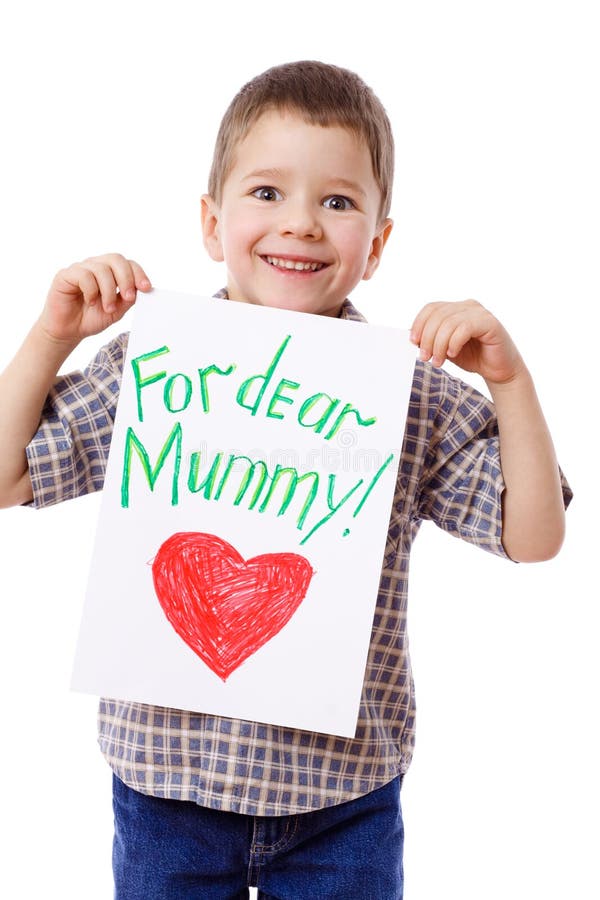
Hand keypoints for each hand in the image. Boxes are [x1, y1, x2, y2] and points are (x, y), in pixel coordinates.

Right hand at [38, 253, 151, 345]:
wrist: (69, 330)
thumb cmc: (91, 318)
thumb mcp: (116, 311)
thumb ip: (127, 299)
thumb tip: (142, 290)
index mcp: (110, 272)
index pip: (128, 264)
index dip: (138, 273)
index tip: (146, 288)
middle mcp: (96, 266)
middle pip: (116, 259)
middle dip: (126, 279)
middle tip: (128, 298)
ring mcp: (81, 268)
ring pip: (101, 269)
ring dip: (108, 290)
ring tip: (108, 308)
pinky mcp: (66, 274)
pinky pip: (84, 275)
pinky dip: (91, 290)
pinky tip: (89, 301)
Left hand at [410, 299, 524, 386]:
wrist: (499, 371)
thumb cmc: (473, 357)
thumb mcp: (445, 348)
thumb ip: (432, 339)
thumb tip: (413, 336)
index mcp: (456, 308)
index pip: (431, 308)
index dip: (419, 324)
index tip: (414, 342)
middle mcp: (468, 306)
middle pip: (438, 315)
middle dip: (427, 338)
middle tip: (425, 357)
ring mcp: (480, 313)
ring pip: (449, 322)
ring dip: (438, 345)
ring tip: (438, 361)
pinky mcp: (490, 323)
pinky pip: (465, 328)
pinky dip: (454, 343)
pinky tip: (453, 354)